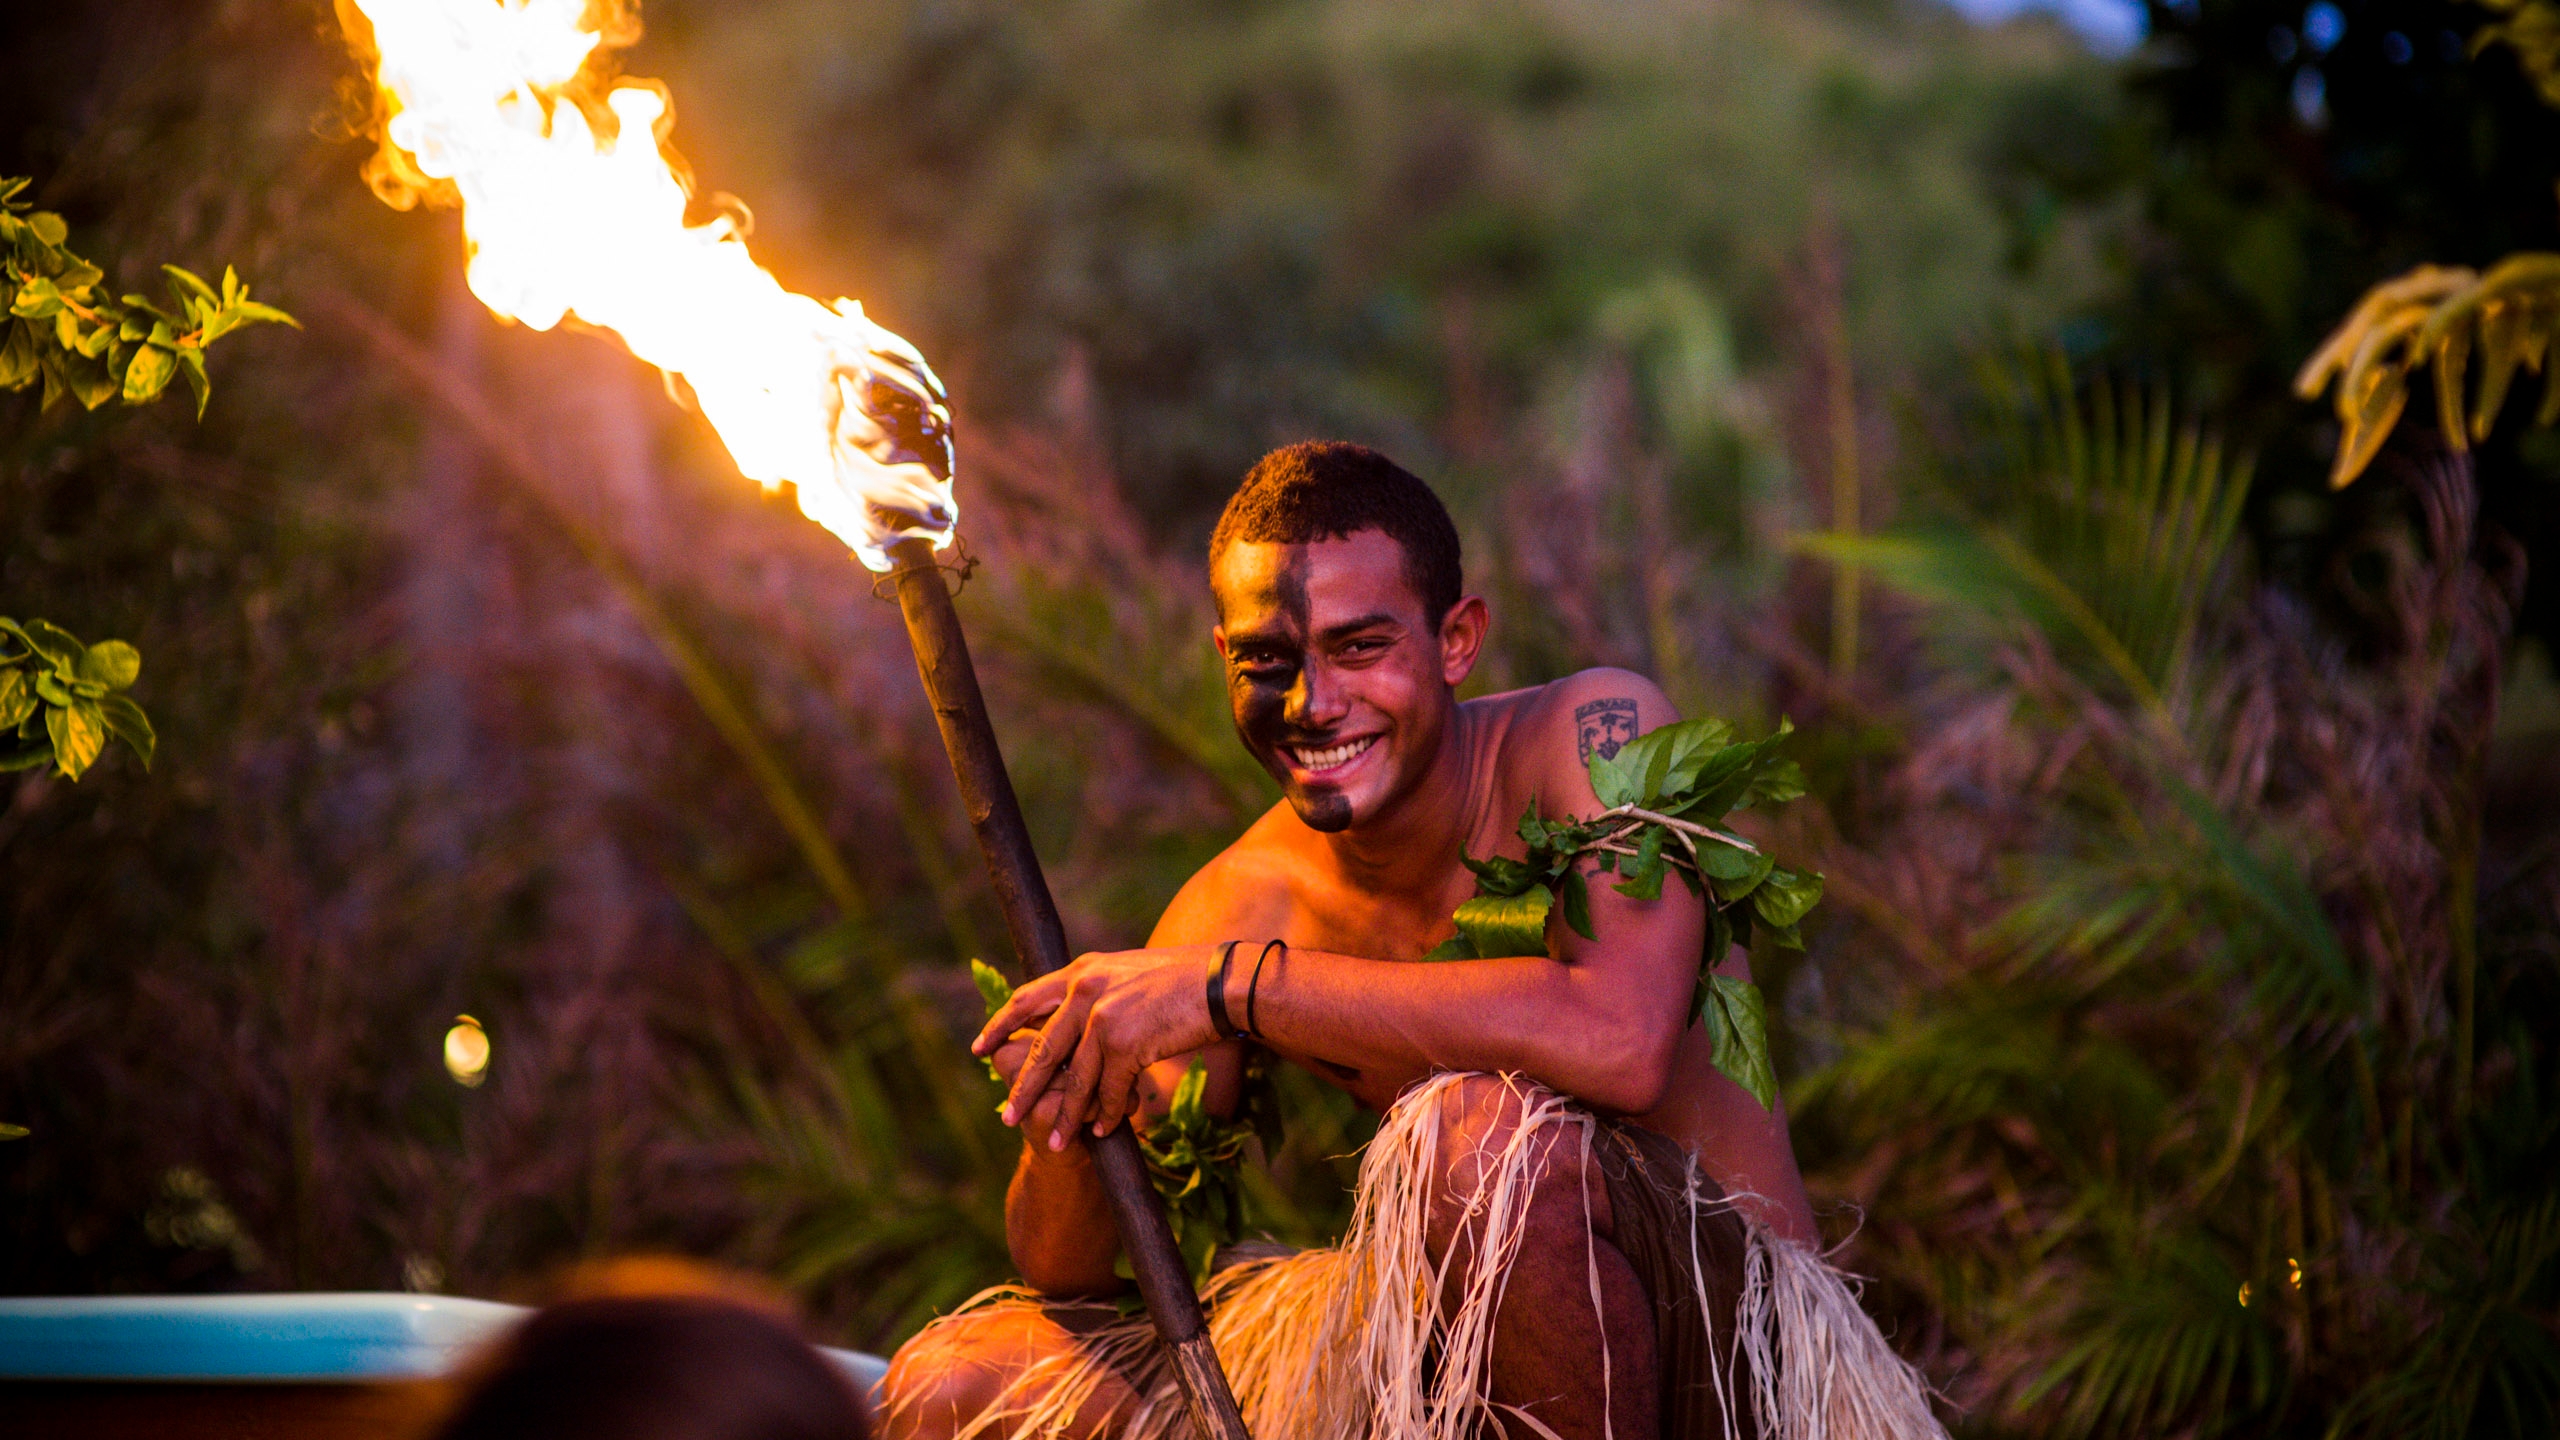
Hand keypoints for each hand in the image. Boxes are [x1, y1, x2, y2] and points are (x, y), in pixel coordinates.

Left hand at [972, 945, 1221, 1149]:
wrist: (1223, 983)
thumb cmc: (1186, 980)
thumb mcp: (1129, 974)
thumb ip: (1100, 991)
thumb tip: (1080, 1018)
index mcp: (1082, 971)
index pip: (1026, 999)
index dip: (1000, 1026)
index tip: (980, 1048)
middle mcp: (1085, 990)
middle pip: (1043, 1049)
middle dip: (1023, 1089)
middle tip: (1007, 1117)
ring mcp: (1103, 1017)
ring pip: (1075, 1080)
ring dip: (1068, 1117)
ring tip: (1058, 1142)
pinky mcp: (1124, 1043)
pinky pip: (1109, 1090)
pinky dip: (1107, 1114)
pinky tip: (1104, 1130)